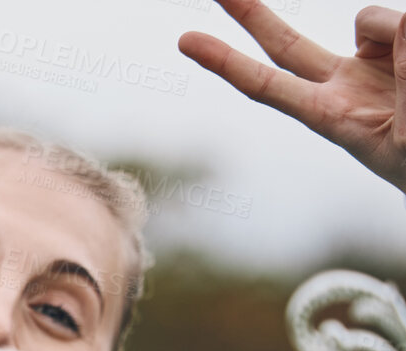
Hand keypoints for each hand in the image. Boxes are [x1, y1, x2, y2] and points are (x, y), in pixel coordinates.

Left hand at [180, 0, 405, 190]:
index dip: (226, 62)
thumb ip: (404, 79)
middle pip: (284, 44)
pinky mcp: (400, 44)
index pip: (266, 84)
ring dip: (401, 39)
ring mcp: (370, 63)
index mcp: (328, 115)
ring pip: (371, 19)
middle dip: (251, 15)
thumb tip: (399, 25)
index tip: (186, 41)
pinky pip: (402, 19)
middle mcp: (341, 85)